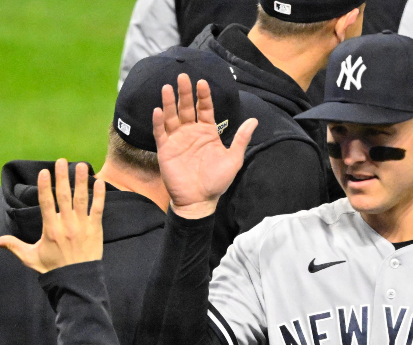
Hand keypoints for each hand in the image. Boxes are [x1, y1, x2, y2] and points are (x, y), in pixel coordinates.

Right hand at [0, 159, 105, 272]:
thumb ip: (12, 246)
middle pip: (64, 197)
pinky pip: (98, 209)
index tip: (45, 172)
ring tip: (80, 166)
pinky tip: (99, 181)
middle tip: (62, 161)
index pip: (46, 204)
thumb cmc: (52, 269)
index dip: (45, 187)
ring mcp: (82, 226)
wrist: (76, 282)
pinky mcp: (95, 229)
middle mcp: (66, 226)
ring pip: (81, 199)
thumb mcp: (30, 258)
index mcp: (50, 230)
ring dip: (81, 181)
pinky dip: (99, 195)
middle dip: (62, 178)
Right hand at [152, 73, 257, 218]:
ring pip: (172, 116)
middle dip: (185, 92)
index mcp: (208, 132)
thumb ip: (241, 139)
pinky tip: (158, 110)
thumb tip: (254, 120)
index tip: (202, 82)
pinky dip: (158, 122)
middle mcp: (191, 133)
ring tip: (167, 87)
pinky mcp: (165, 150)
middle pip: (187, 108)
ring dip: (169, 102)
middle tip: (183, 76)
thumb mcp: (233, 159)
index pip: (204, 109)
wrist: (199, 201)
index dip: (203, 96)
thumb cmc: (217, 182)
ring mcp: (177, 140)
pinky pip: (160, 133)